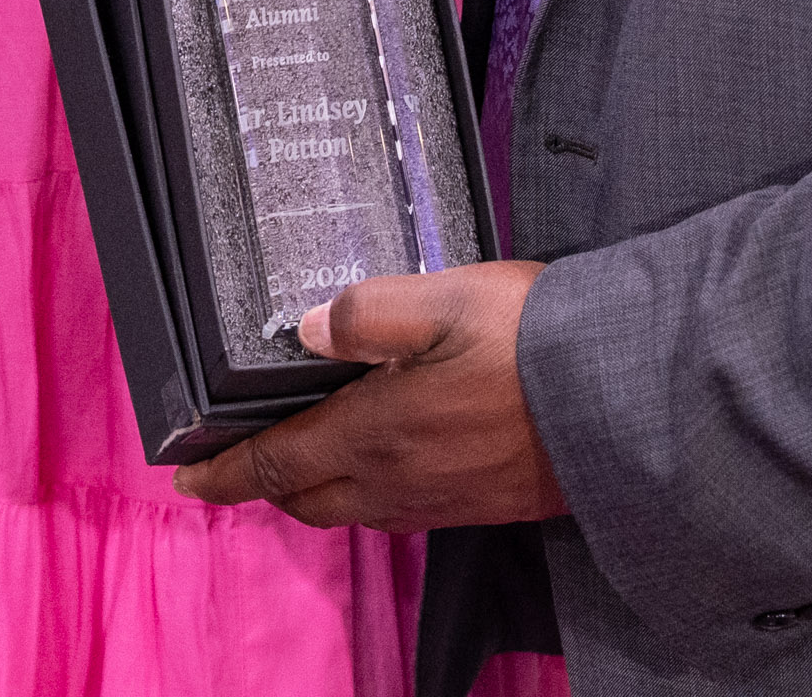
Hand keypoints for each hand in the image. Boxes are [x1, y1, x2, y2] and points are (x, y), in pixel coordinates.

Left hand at [171, 261, 566, 530]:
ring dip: (316, 490)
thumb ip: (363, 312)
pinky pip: (401, 511)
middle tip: (238, 460)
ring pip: (354, 510)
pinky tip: (386, 459)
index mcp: (374, 435)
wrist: (626, 403)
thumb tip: (305, 330)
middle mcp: (399, 482)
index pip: (274, 464)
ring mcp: (442, 501)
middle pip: (307, 500)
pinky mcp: (482, 503)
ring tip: (303, 458)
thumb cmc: (532, 343)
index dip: (222, 471)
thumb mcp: (441, 299)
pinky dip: (369, 492)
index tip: (186, 476)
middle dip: (264, 485)